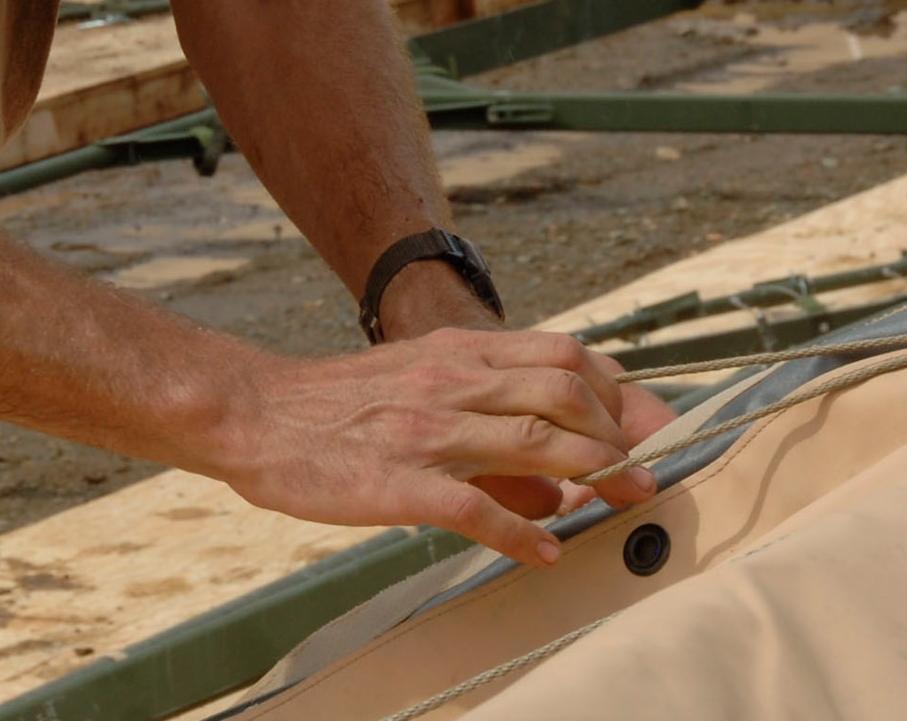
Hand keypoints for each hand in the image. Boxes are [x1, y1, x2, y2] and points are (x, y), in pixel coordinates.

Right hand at [214, 327, 659, 567]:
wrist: (255, 411)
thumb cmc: (337, 403)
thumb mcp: (415, 379)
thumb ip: (481, 407)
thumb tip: (552, 468)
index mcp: (454, 353)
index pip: (561, 354)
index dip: (617, 387)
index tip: (651, 423)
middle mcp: (449, 383)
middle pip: (563, 393)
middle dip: (619, 434)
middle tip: (646, 472)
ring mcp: (426, 431)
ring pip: (534, 442)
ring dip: (593, 475)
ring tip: (624, 503)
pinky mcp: (399, 482)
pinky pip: (476, 508)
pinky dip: (521, 533)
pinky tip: (544, 554)